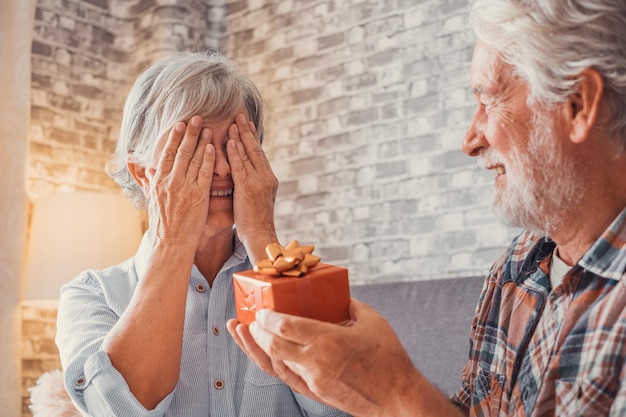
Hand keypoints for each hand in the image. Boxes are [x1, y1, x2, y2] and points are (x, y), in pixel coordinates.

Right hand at [144, 115, 214, 247]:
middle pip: (181, 151)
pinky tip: (212, 148)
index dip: (174, 137)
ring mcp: (185, 188)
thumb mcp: (151, 199)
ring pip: (194, 159)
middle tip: (196, 118)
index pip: (167, 154)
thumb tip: (140, 166)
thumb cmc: (163, 223)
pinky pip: (205, 174)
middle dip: (189, 133)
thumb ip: (148, 181)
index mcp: (159, 181)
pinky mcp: (199, 196)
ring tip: (207, 128)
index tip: (179, 124)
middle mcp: (171, 182)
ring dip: (201, 142)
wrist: (172, 242)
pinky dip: (209, 159)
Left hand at [226, 114, 278, 260]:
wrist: (260, 235)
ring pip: (248, 155)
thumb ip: (253, 183)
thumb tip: (245, 172)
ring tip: (233, 122)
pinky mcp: (248, 189)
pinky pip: (240, 167)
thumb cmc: (255, 220)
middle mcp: (266, 177)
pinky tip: (229, 142)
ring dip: (239, 137)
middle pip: (255, 149)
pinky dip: (235, 153)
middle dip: (247, 131)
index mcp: (269, 178)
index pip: (259, 153)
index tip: (246, 123)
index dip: (252, 137)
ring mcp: (258, 182)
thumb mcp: (258, 198)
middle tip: (240, 114)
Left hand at [227, 299, 420, 416]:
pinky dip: (270, 363)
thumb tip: (337, 295)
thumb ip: (350, 305)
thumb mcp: (372, 322)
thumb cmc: (389, 359)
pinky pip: (285, 376)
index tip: (260, 310)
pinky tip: (263, 354)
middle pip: (273, 345)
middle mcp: (315, 362)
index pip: (285, 327)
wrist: (397, 398)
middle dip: (257, 331)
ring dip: (255, 348)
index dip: (267, 318)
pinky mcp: (315, 393)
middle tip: (249, 319)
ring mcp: (313, 380)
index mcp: (328, 341)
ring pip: (274, 363)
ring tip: (242, 334)